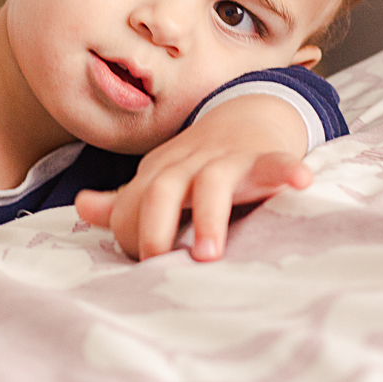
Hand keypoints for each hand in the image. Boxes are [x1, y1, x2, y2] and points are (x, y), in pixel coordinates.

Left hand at [75, 94, 313, 261]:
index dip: (133, 232)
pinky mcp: (265, 159)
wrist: (246, 116)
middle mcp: (190, 165)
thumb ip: (125, 201)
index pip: (135, 202)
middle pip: (164, 188)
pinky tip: (301, 183)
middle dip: (157, 224)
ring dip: (209, 216)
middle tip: (157, 263)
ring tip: (208, 254)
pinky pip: (276, 163)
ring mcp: (228, 160)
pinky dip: (287, 170)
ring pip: (214, 182)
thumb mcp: (160, 179)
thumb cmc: (198, 163)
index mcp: (161, 173)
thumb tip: (81, 206)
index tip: (142, 265)